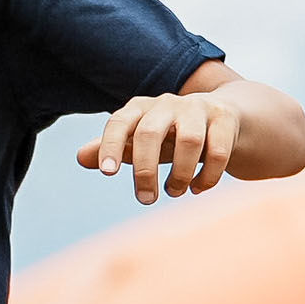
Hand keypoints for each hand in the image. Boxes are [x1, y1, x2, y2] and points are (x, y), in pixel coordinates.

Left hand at [79, 88, 248, 203]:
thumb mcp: (141, 140)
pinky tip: (198, 188)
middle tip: (145, 200)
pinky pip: (217, 151)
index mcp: (141, 107)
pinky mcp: (225, 119)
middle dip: (145, 171)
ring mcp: (198, 108)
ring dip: (179, 175)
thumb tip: (80, 158)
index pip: (120, 122)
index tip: (107, 173)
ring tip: (174, 192)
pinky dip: (207, 176)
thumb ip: (112, 148)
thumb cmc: (171, 133)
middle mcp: (168, 103)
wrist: (223, 115)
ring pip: (189, 142)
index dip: (111, 145)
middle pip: (150, 133)